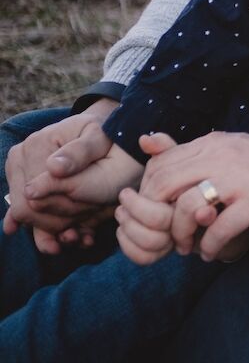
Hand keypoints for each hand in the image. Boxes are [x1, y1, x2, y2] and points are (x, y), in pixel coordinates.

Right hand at [4, 103, 131, 253]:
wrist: (100, 134)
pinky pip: (25, 216)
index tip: (89, 214)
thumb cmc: (103, 134)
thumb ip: (79, 152)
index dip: (61, 209)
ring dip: (52, 230)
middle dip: (56, 222)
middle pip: (28, 209)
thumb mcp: (99, 137)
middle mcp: (19, 159)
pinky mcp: (20, 188)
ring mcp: (16, 175)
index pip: (35, 194)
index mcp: (34, 145)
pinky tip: (59, 242)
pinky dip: (42, 231)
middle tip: (83, 230)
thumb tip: (53, 169)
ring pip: (27, 216)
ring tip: (79, 236)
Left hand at [115, 132, 236, 264]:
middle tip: (162, 235)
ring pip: (188, 208)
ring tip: (185, 247)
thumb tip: (144, 141)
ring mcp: (239, 179)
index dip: (150, 194)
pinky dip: (210, 246)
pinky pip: (219, 228)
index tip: (157, 212)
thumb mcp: (226, 146)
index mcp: (211, 143)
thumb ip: (187, 149)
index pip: (160, 166)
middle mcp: (222, 157)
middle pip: (166, 185)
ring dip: (180, 234)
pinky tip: (210, 252)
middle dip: (156, 216)